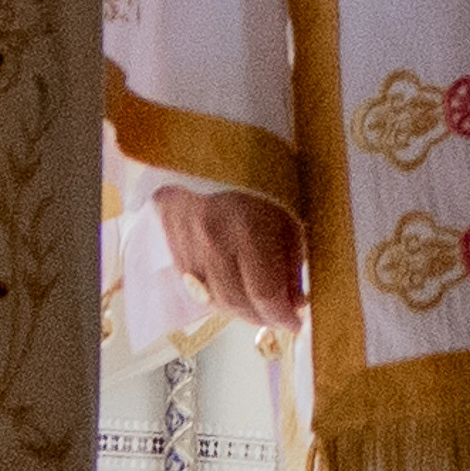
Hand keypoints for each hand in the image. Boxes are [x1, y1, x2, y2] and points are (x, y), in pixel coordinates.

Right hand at [157, 182, 308, 337]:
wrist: (207, 148)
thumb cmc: (258, 173)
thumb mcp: (288, 212)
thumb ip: (291, 262)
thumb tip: (294, 302)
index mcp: (246, 229)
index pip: (264, 295)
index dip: (282, 316)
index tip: (297, 322)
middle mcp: (212, 243)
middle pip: (236, 303)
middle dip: (262, 317)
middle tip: (280, 318)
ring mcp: (187, 246)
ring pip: (213, 299)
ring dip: (240, 310)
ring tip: (259, 307)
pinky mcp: (171, 246)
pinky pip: (196, 285)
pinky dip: (218, 296)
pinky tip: (235, 292)